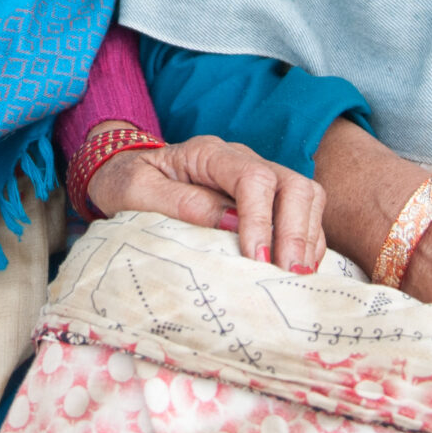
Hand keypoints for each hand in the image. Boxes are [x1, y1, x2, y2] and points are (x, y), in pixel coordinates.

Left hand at [87, 130, 328, 272]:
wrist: (123, 175)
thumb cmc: (128, 183)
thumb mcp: (137, 191)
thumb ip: (180, 203)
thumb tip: (231, 224)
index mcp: (209, 153)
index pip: (253, 178)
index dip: (261, 220)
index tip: (256, 259)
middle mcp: (242, 161)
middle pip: (292, 183)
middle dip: (296, 230)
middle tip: (288, 274)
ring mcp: (259, 179)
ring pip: (306, 197)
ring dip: (307, 239)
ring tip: (297, 278)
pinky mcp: (266, 201)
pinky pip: (303, 215)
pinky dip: (308, 242)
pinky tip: (296, 271)